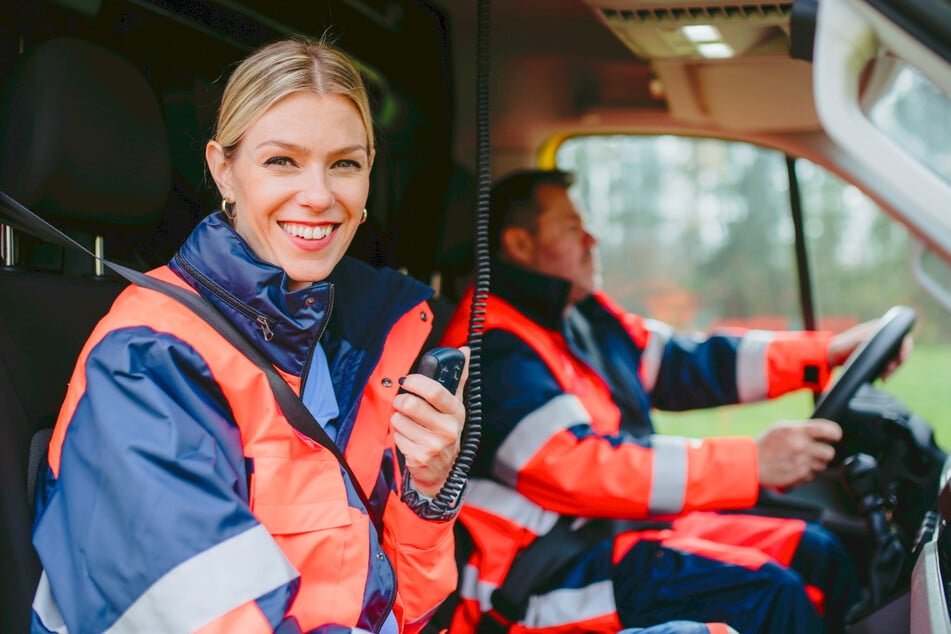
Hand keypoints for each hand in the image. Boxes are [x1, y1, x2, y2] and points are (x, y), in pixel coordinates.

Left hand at [391, 347, 469, 496]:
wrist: (443, 473)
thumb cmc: (446, 433)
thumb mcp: (454, 408)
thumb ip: (458, 378)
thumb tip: (465, 350)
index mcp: (457, 413)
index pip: (436, 391)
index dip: (417, 382)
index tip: (407, 380)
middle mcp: (448, 430)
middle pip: (411, 405)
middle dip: (400, 401)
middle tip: (402, 403)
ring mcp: (434, 446)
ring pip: (400, 420)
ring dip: (399, 420)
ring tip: (409, 424)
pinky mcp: (419, 458)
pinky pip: (397, 437)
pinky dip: (399, 436)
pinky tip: (410, 440)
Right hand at [755, 419, 841, 488]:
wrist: (751, 463)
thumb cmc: (765, 444)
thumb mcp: (781, 427)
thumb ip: (801, 428)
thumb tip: (821, 430)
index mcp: (797, 431)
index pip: (829, 430)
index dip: (835, 433)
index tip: (834, 436)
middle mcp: (801, 446)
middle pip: (829, 452)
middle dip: (824, 452)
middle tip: (815, 450)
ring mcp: (801, 463)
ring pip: (822, 465)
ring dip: (815, 463)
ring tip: (800, 459)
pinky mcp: (799, 476)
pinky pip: (812, 476)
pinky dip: (805, 473)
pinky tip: (794, 467)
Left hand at [828, 320, 912, 379]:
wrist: (828, 355)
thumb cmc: (840, 346)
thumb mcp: (856, 342)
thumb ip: (869, 339)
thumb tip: (882, 340)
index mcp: (879, 328)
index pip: (902, 336)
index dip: (906, 349)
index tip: (901, 361)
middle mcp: (881, 335)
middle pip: (900, 350)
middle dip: (897, 364)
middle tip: (887, 374)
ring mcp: (879, 345)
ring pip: (894, 358)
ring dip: (891, 369)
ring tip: (883, 378)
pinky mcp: (875, 356)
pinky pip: (887, 364)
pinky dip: (886, 371)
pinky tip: (880, 377)